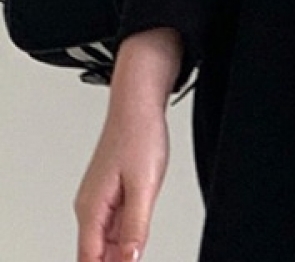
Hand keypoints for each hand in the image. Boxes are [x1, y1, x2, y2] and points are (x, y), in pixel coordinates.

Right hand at [74, 103, 168, 261]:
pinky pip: (114, 222)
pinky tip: (138, 232)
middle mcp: (90, 206)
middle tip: (136, 258)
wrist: (139, 107)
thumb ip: (137, 226)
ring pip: (106, 238)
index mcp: (92, 208)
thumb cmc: (140, 137)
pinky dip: (125, 232)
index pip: (90, 257)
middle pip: (96, 252)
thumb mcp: (145, 186)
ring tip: (139, 249)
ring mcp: (99, 199)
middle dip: (114, 261)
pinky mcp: (110, 191)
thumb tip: (130, 259)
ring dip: (121, 248)